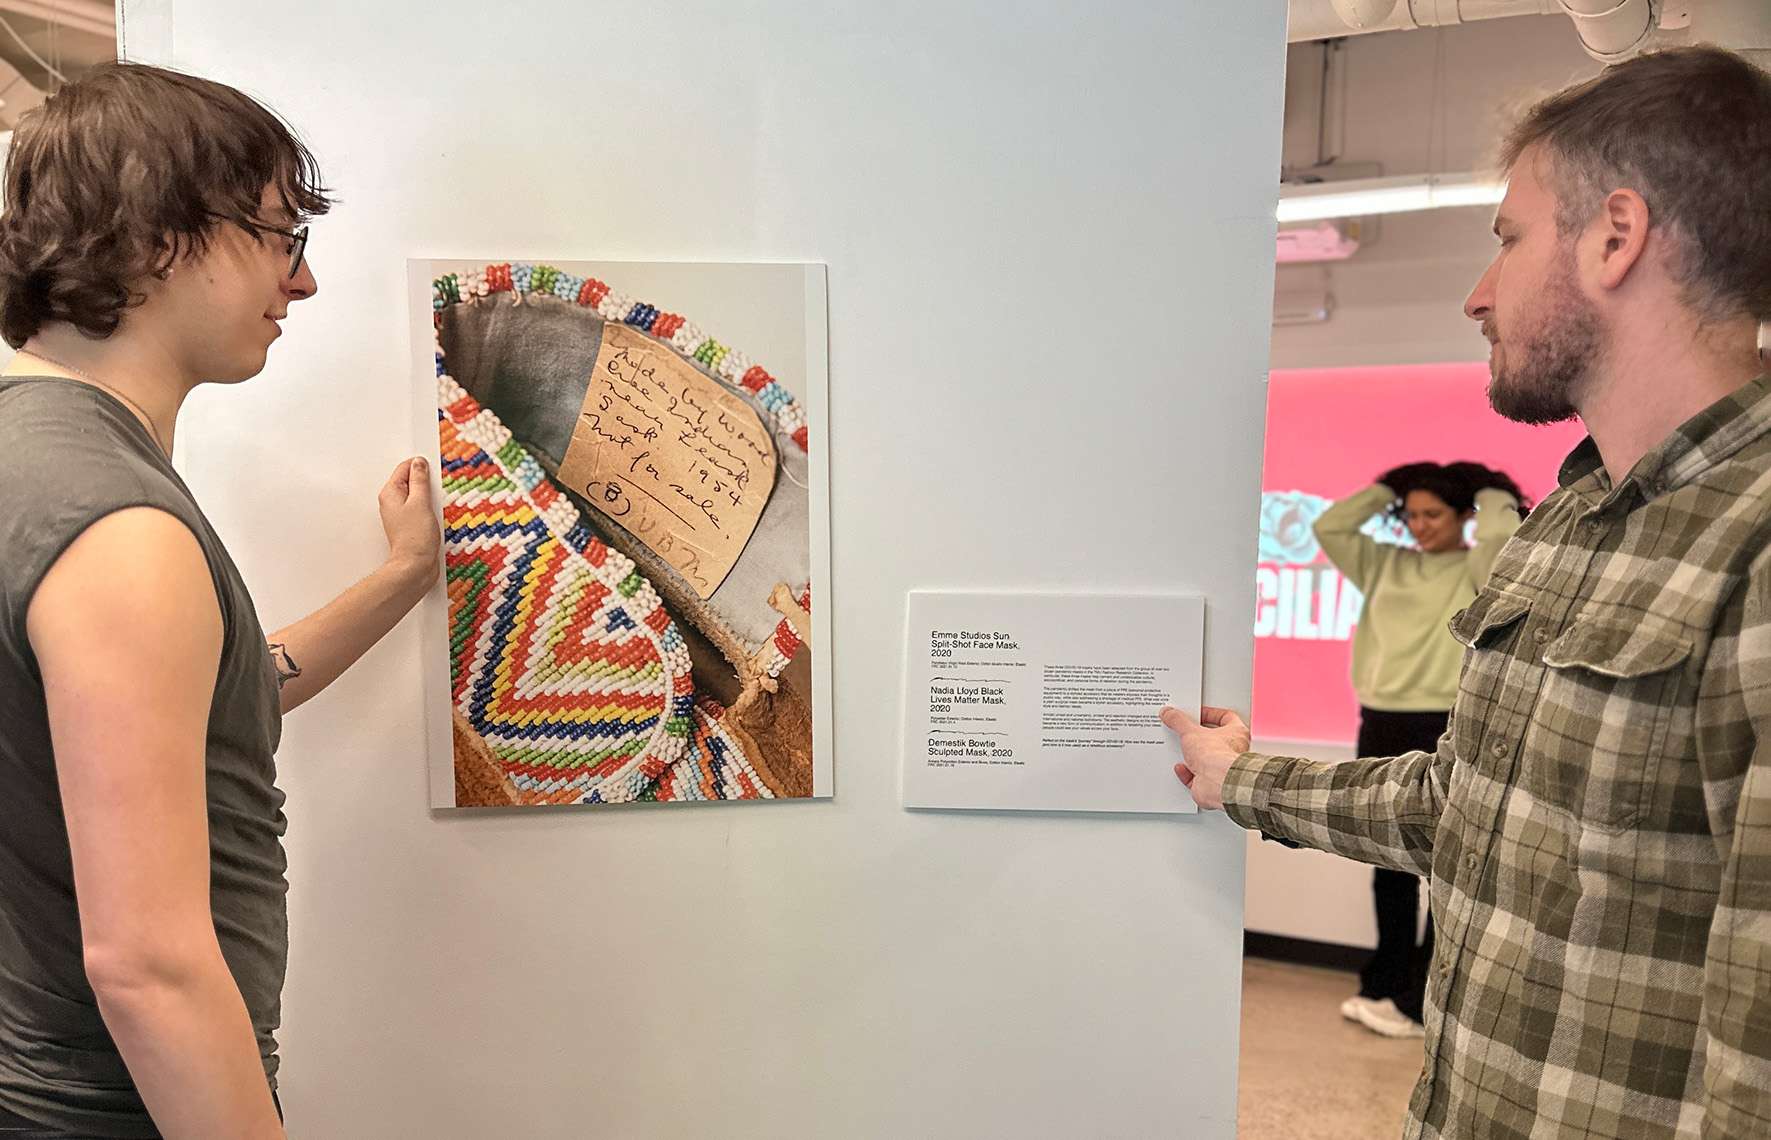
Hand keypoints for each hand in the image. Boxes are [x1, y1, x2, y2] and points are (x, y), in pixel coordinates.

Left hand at [377, 457, 441, 595]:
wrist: (415, 566)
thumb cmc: (415, 538)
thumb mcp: (421, 502)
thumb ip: (420, 480)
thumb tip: (419, 464)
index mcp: (390, 493)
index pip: (405, 468)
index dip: (420, 466)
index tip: (433, 469)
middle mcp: (392, 502)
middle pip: (411, 481)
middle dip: (426, 483)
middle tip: (433, 493)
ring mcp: (401, 513)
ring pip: (417, 495)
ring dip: (429, 497)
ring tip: (434, 508)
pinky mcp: (410, 523)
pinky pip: (420, 507)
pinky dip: (429, 508)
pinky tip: (434, 517)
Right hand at [1159, 705, 1250, 810]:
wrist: (1216, 782)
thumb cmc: (1217, 757)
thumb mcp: (1191, 732)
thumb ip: (1179, 721)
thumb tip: (1170, 714)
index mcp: (1236, 733)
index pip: (1226, 717)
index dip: (1210, 713)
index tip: (1197, 713)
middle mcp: (1233, 751)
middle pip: (1215, 738)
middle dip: (1199, 736)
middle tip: (1187, 730)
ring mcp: (1222, 767)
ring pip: (1206, 759)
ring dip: (1192, 755)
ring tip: (1183, 748)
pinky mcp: (1211, 782)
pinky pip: (1197, 776)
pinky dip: (1187, 772)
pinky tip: (1182, 767)